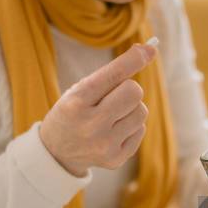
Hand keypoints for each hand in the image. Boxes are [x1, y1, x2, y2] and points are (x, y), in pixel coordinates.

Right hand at [39, 43, 156, 176]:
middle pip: (134, 92)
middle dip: (129, 89)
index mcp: (76, 102)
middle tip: (114, 97)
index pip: (113, 75)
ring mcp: (105, 145)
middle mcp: (91, 125)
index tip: (150, 49)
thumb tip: (149, 50)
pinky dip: (131, 126)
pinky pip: (141, 130)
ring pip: (141, 111)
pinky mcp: (116, 158)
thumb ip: (111, 72)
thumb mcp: (79, 90)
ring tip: (112, 116)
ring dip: (131, 109)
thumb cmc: (73, 112)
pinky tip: (113, 132)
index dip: (133, 60)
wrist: (56, 152)